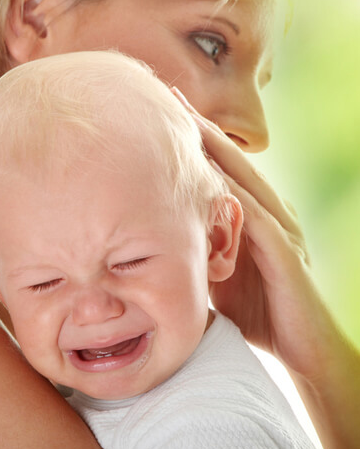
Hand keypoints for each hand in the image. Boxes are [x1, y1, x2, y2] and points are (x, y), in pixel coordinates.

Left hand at [172, 86, 359, 448]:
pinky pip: (255, 217)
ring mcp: (280, 231)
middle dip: (198, 128)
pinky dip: (232, 193)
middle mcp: (268, 215)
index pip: (217, 168)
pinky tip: (208, 174)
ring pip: (243, 179)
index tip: (156, 111)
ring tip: (182, 118)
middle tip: (165, 95)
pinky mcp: (284, 255)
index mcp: (250, 218)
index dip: (190, 139)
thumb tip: (147, 240)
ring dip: (213, 148)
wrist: (302, 353)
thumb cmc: (256, 314)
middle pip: (229, 161)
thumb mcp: (214, 273)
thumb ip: (192, 249)